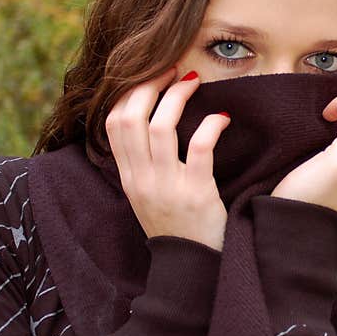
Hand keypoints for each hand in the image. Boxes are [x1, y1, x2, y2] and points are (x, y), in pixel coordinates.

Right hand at [105, 68, 231, 250]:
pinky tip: (223, 118)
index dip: (128, 92)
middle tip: (172, 69)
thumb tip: (150, 122)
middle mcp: (141, 179)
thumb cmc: (177, 226)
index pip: (113, 123)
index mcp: (128, 177)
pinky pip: (199, 147)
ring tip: (195, 81)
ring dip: (178, 96)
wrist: (193, 267)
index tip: (149, 75)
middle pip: (131, 117)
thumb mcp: (148, 195)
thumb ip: (143, 163)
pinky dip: (212, 125)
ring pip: (161, 126)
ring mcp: (166, 186)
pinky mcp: (195, 193)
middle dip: (149, 84)